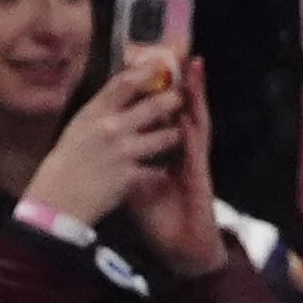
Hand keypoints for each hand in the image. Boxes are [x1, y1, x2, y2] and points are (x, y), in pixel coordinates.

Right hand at [23, 52, 189, 236]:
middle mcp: (110, 128)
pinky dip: (163, 169)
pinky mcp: (131, 175)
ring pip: (164, 137)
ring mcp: (122, 152)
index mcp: (94, 113)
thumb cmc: (68, 161)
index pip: (123, 83)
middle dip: (172, 100)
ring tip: (177, 133)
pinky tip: (167, 169)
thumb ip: (101, 109)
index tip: (160, 64)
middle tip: (180, 98)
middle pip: (152, 106)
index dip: (145, 71)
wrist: (59, 196)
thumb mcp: (79, 126)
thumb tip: (118, 91)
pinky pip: (158, 169)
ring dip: (174, 135)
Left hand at [123, 57, 227, 275]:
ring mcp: (195, 161)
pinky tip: (192, 107)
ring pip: (196, 120)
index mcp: (168, 152)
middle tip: (177, 52)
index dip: (157, 90)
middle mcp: (184, 152)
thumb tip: (101, 150)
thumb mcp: (135, 187)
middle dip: (180, 82)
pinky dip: (195, 125)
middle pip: (182, 109)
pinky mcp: (200, 174)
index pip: (163, 114)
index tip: (150, 64)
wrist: (183, 250)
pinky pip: (197, 145)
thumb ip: (124, 165)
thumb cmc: (162, 221)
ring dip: (196, 95)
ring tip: (193, 68)